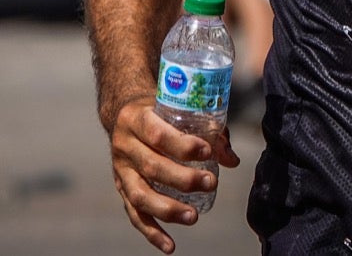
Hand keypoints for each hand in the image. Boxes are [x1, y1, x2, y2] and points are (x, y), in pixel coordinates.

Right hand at [107, 96, 239, 252]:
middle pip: (151, 167)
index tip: (207, 151)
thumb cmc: (159, 110)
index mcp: (137, 118)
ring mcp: (120, 169)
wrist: (124, 112)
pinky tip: (169, 246)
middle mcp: (124, 145)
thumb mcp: (177, 108)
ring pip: (139, 195)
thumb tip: (231, 160)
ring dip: (168, 209)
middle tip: (212, 184)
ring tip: (193, 217)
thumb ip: (207, 130)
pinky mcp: (121, 188)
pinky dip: (152, 232)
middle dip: (182, 179)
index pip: (157, 133)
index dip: (182, 145)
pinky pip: (134, 214)